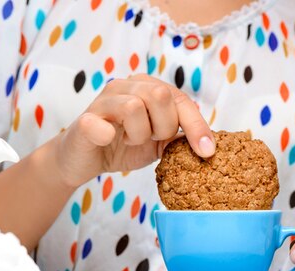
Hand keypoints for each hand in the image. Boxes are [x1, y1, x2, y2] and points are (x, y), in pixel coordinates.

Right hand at [52, 74, 214, 187]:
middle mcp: (126, 86)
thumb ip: (179, 136)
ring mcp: (103, 100)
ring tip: (130, 140)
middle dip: (163, 127)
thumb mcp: (159, 143)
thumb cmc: (122, 147)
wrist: (84, 160)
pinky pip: (101, 124)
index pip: (181, 99)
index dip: (197, 125)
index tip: (207, 151)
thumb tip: (209, 144)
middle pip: (161, 95)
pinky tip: (108, 140)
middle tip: (152, 139)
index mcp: (148, 88)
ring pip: (135, 106)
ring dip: (139, 134)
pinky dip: (109, 136)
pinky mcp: (85, 119)